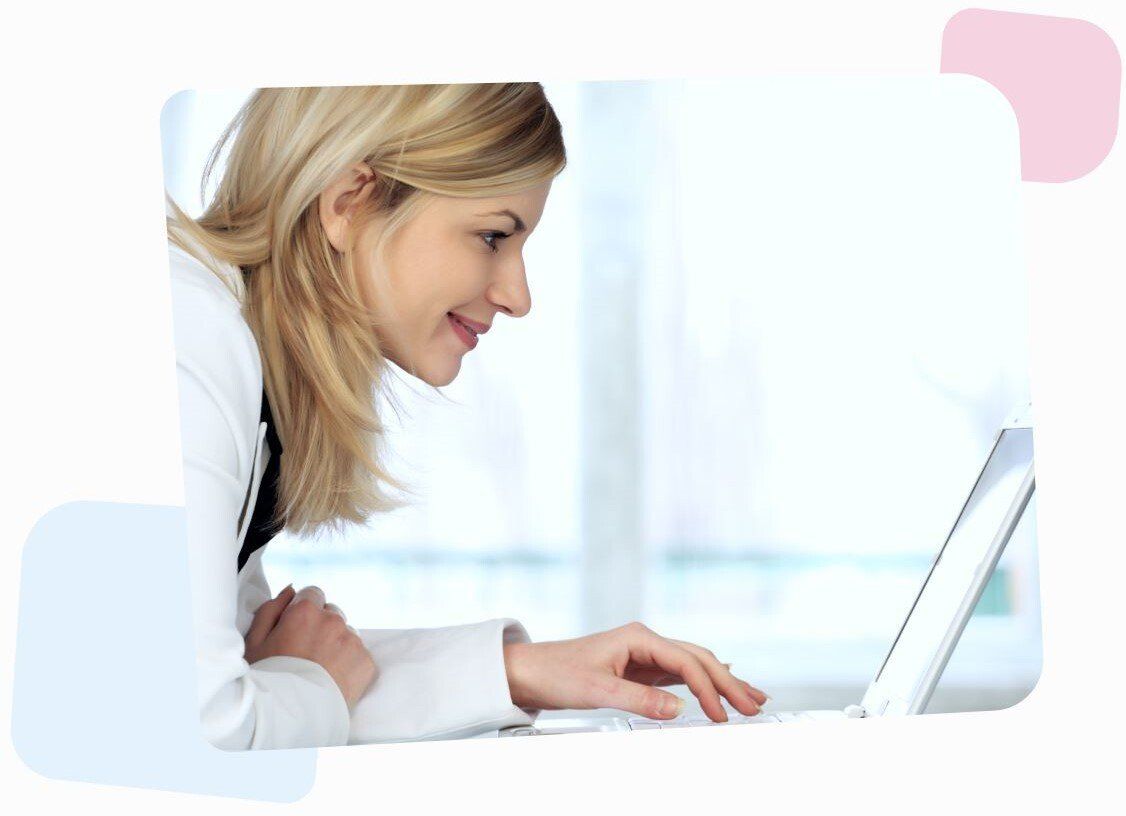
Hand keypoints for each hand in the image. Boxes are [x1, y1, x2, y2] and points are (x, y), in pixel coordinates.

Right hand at [243, 585, 376, 707]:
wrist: (291, 718)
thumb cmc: (267, 680)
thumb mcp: (255, 641)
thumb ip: (271, 609)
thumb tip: (290, 589)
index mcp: (305, 611)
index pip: (312, 593)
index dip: (303, 611)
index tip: (296, 629)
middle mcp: (333, 620)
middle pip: (331, 613)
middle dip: (321, 626)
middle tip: (306, 652)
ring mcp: (352, 640)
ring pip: (346, 633)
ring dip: (336, 643)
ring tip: (319, 668)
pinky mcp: (366, 661)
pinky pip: (359, 653)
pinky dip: (349, 662)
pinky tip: (333, 677)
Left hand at [501, 621, 767, 721]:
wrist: (529, 671)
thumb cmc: (557, 673)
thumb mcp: (597, 690)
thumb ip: (639, 701)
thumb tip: (679, 711)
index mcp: (639, 637)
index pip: (686, 662)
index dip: (709, 688)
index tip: (722, 714)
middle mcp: (645, 640)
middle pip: (698, 659)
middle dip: (729, 682)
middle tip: (756, 705)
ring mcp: (644, 654)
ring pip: (693, 665)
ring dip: (722, 681)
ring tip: (751, 698)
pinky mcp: (639, 668)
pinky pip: (680, 675)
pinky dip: (702, 684)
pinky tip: (719, 688)